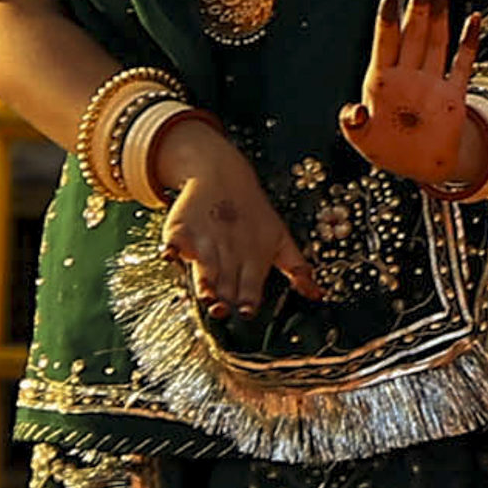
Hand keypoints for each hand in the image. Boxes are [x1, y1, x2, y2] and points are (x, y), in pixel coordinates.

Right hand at [154, 120, 319, 316]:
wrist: (223, 176)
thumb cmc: (255, 215)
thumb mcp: (281, 239)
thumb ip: (298, 269)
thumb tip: (318, 295)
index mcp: (253, 259)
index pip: (251, 286)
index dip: (249, 299)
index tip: (248, 311)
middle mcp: (229, 253)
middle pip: (224, 283)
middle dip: (222, 298)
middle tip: (221, 310)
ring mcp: (204, 241)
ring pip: (203, 267)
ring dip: (203, 281)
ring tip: (204, 294)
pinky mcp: (181, 229)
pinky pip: (174, 241)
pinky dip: (171, 248)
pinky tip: (169, 255)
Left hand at [339, 0, 487, 189]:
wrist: (419, 169)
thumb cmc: (386, 151)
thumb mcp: (362, 140)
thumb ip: (354, 124)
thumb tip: (353, 111)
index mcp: (381, 80)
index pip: (385, 41)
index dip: (388, 17)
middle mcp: (408, 74)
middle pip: (414, 31)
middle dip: (419, 2)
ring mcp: (432, 81)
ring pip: (437, 39)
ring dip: (440, 12)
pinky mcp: (454, 94)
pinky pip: (462, 62)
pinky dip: (468, 41)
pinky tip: (472, 19)